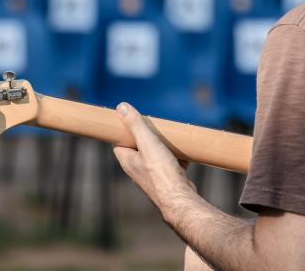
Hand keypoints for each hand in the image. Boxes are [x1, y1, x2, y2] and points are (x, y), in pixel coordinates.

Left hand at [113, 102, 196, 218]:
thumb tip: (121, 106)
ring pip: (155, 156)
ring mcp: (152, 176)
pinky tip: (184, 152)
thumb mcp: (147, 143)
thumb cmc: (161, 173)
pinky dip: (176, 157)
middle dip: (146, 137)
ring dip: (162, 147)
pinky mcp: (168, 180)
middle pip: (139, 148)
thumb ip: (135, 124)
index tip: (132, 121)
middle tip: (154, 126)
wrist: (180, 199)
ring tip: (170, 136)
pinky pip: (170, 165)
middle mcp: (137, 170)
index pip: (119, 143)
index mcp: (128, 161)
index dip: (124, 132)